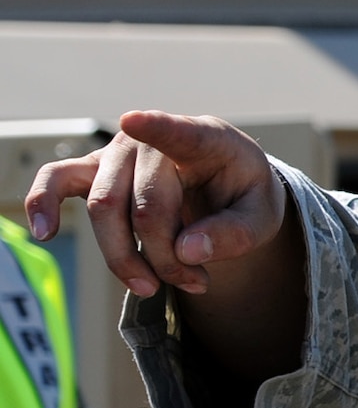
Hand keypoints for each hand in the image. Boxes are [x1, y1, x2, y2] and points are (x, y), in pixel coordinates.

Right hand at [26, 112, 305, 381]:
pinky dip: (44, 204)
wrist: (228, 187)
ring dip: (126, 258)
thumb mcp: (262, 218)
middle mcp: (153, 140)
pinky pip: (57, 180)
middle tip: (195, 282)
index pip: (180, 132)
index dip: (157, 127)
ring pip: (105, 209)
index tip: (134, 120)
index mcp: (206, 139)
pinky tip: (44, 232)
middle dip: (165, 257)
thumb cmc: (244, 197)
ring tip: (155, 287)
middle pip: (144, 206)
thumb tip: (187, 252)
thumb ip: (235, 234)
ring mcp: (118, 153)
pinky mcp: (95, 171)